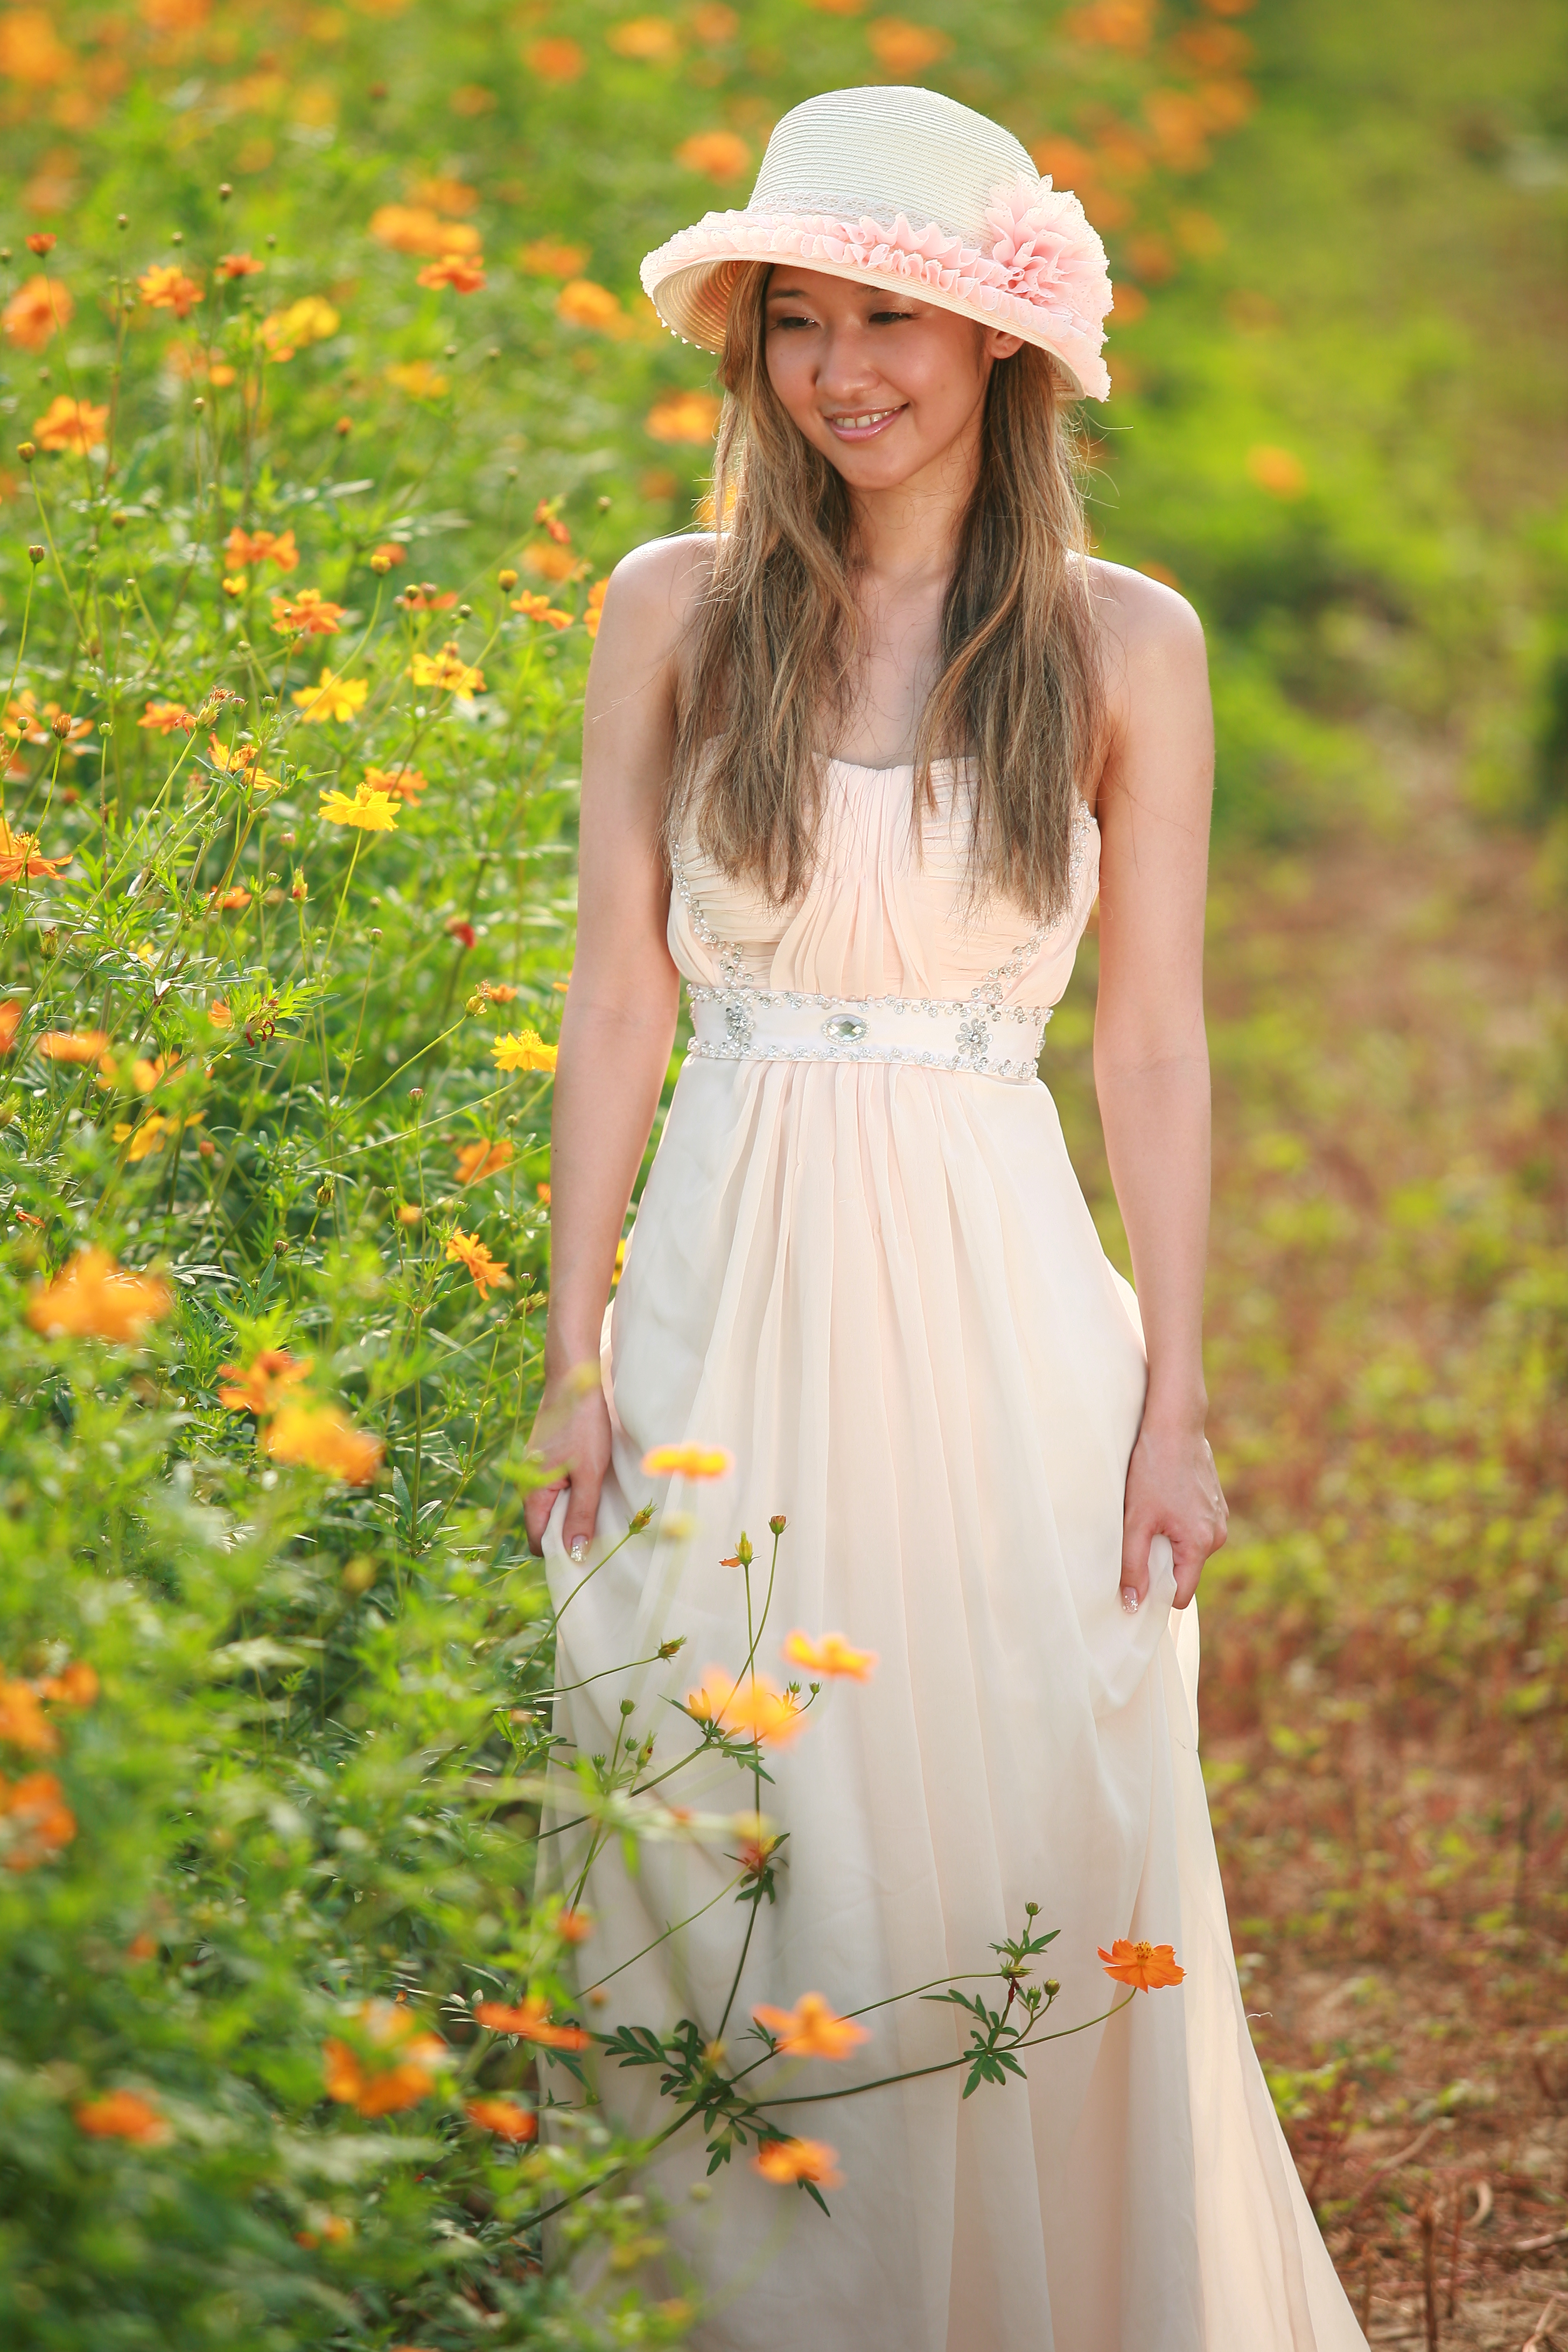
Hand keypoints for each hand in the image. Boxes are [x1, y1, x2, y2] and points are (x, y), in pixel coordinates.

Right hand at [524, 1369, 612, 1559]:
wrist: (574, 1380)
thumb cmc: (583, 1426)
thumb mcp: (589, 1474)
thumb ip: (581, 1514)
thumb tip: (574, 1554)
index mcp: (533, 1492)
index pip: (537, 1540)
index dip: (559, 1551)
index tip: (586, 1553)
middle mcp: (528, 1484)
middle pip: (543, 1525)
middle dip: (567, 1534)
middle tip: (599, 1532)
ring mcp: (536, 1470)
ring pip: (551, 1506)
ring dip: (571, 1513)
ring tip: (598, 1507)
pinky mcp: (546, 1459)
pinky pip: (555, 1489)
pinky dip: (571, 1494)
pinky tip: (591, 1486)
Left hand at [1119, 1418, 1226, 1613]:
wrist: (1175, 1425)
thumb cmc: (1153, 1469)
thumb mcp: (1136, 1520)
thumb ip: (1133, 1565)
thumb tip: (1132, 1604)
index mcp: (1201, 1543)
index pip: (1180, 1594)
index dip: (1155, 1592)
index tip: (1136, 1576)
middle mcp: (1218, 1534)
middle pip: (1184, 1570)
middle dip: (1161, 1561)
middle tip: (1141, 1533)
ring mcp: (1220, 1517)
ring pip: (1188, 1548)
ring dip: (1168, 1540)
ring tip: (1151, 1512)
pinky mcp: (1215, 1503)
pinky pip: (1193, 1528)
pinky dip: (1177, 1523)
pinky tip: (1162, 1499)